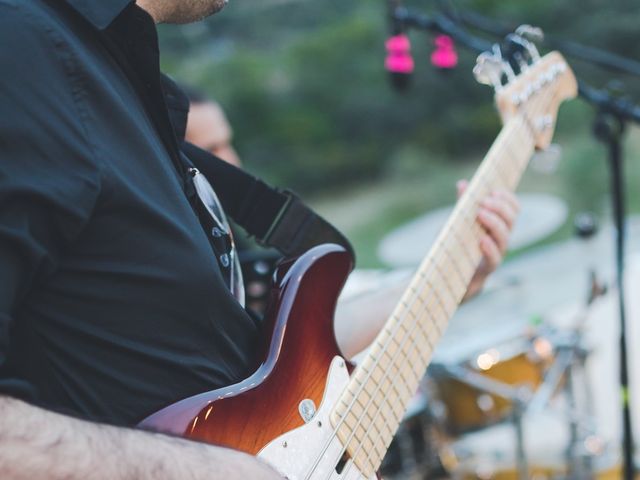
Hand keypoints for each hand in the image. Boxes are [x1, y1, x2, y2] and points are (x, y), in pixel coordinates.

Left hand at [457, 180, 519, 300]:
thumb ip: (462, 207)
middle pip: (511, 223)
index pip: (512, 211)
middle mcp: (499, 242)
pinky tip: (482, 239)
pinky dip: (490, 249)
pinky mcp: (484, 273)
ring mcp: (493, 257)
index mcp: (495, 228)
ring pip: (505, 240)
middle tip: (485, 201)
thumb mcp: (455, 225)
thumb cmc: (454, 250)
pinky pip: (493, 261)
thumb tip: (463, 184)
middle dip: (501, 209)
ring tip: (481, 213)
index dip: (508, 200)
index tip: (495, 190)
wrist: (444, 281)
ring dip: (495, 224)